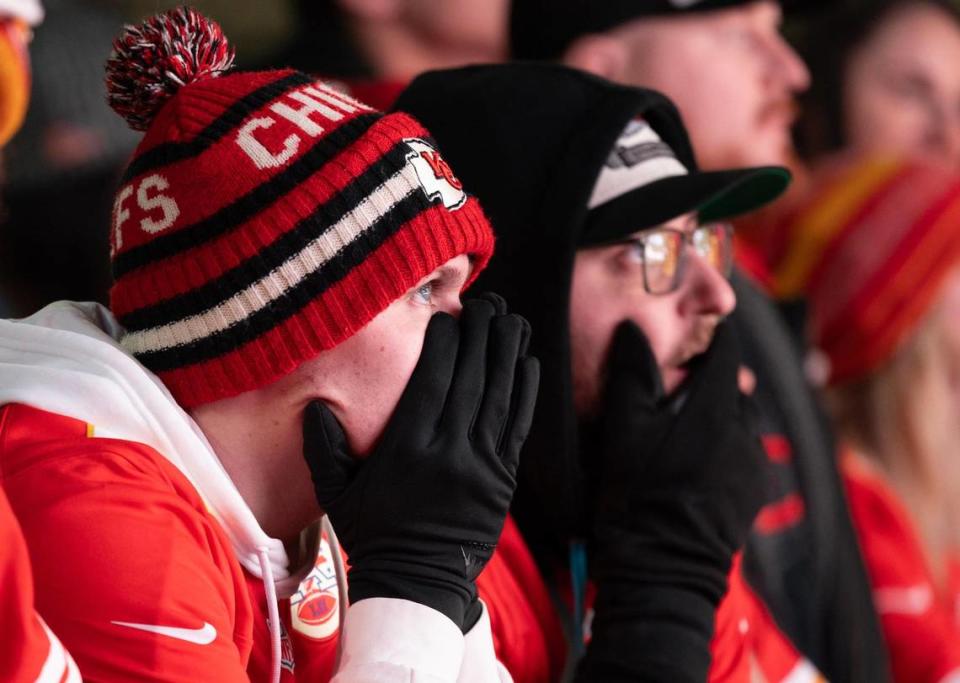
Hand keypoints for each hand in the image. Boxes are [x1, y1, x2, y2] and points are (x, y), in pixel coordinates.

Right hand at [302, 294, 538, 630]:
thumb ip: (322, 448)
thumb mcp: (336, 493)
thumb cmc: (372, 532)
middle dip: (479, 335)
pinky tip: (527, 361)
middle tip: (486, 303)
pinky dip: (524, 391)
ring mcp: (480, 466)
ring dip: (507, 352)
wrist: (417, 581)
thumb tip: (315, 405)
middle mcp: (447, 452)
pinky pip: (517, 426)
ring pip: (498, 396)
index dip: (443, 343)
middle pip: (470, 379)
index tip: (447, 316)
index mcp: (406, 450)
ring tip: (510, 318)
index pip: (431, 381)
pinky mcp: (502, 479)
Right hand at [578, 321, 767, 681]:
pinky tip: (701, 462)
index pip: (727, 356)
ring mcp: (754, 467)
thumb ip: (631, 373)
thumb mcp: (623, 428)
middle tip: (686, 383)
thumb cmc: (637, 495)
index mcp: (716, 409)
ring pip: (742, 425)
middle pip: (736, 391)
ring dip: (723, 418)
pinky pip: (746, 457)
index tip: (709, 329)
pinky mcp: (754, 496)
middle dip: (716, 382)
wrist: (661, 568)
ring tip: (691, 427)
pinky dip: (728, 449)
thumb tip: (632, 328)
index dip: (718, 338)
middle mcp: (745, 432)